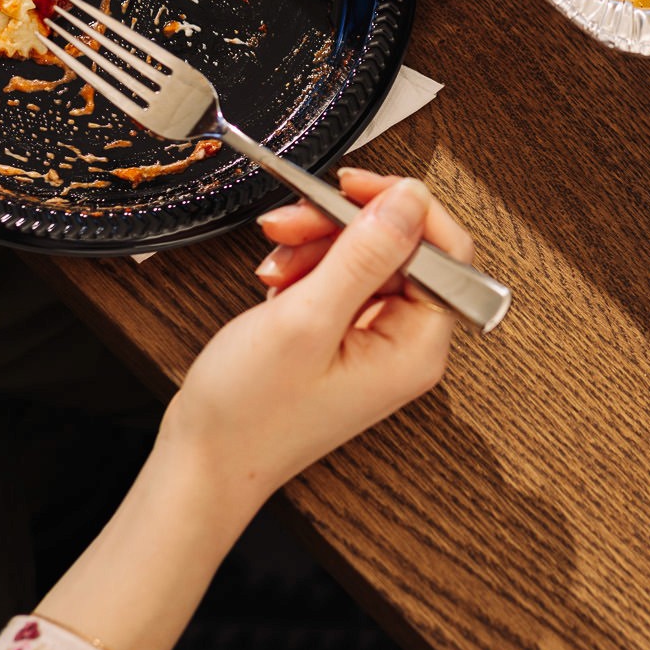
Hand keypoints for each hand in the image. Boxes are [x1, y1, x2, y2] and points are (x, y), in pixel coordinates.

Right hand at [34, 171, 470, 649]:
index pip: (446, 252)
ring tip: (275, 259)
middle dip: (345, 226)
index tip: (355, 186)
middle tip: (295, 219)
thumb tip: (411, 200)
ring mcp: (375, 342)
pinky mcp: (344, 339)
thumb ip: (364, 254)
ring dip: (318, 245)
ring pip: (366, 258)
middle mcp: (406, 345)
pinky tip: (276, 281)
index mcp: (417, 347)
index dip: (403, 209)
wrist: (203, 462)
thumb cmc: (250, 413)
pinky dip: (307, 269)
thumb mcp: (306, 319)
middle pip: (402, 248)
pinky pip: (340, 279)